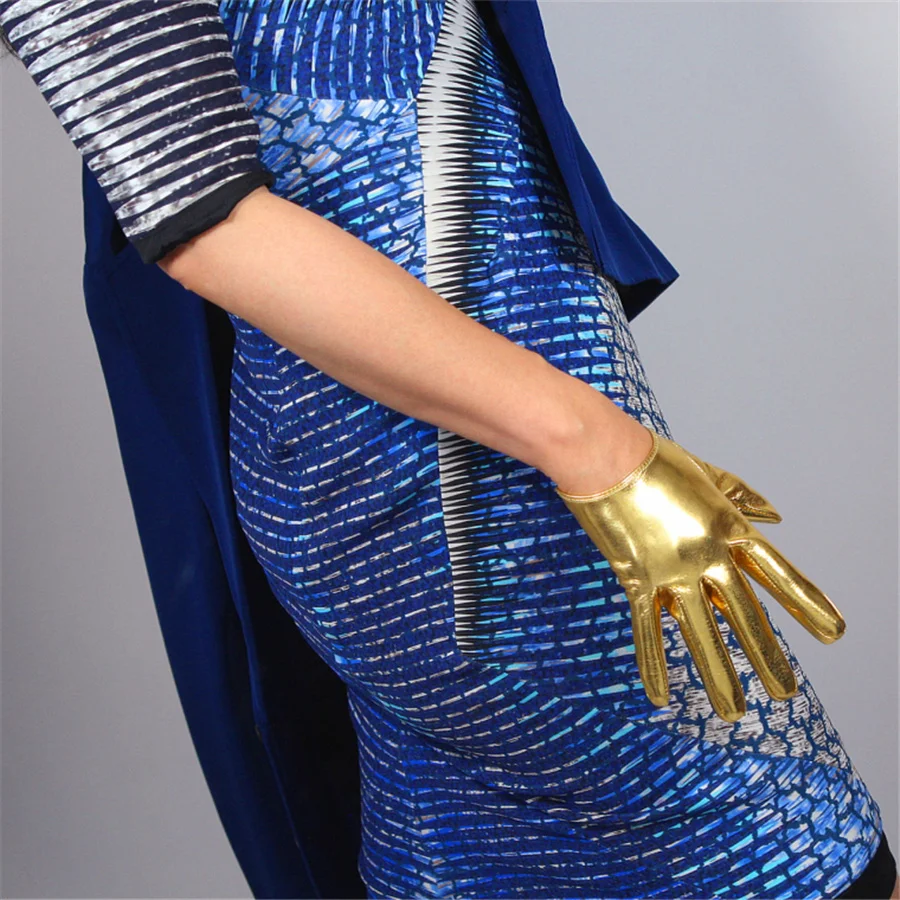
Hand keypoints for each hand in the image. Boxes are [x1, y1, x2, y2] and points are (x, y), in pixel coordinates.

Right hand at [554, 426, 845, 721]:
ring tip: (735, 712)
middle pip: (744, 615)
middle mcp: (709, 556)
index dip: (806, 604)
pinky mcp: (636, 578)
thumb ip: (743, 496)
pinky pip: (646, 629)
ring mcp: (672, 571)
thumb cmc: (657, 460)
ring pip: (700, 633)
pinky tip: (660, 696)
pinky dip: (652, 664)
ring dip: (719, 676)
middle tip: (785, 691)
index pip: (777, 574)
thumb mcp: (710, 474)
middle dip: (767, 657)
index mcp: (730, 528)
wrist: (608, 457)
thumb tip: (774, 514)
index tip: (833, 632)